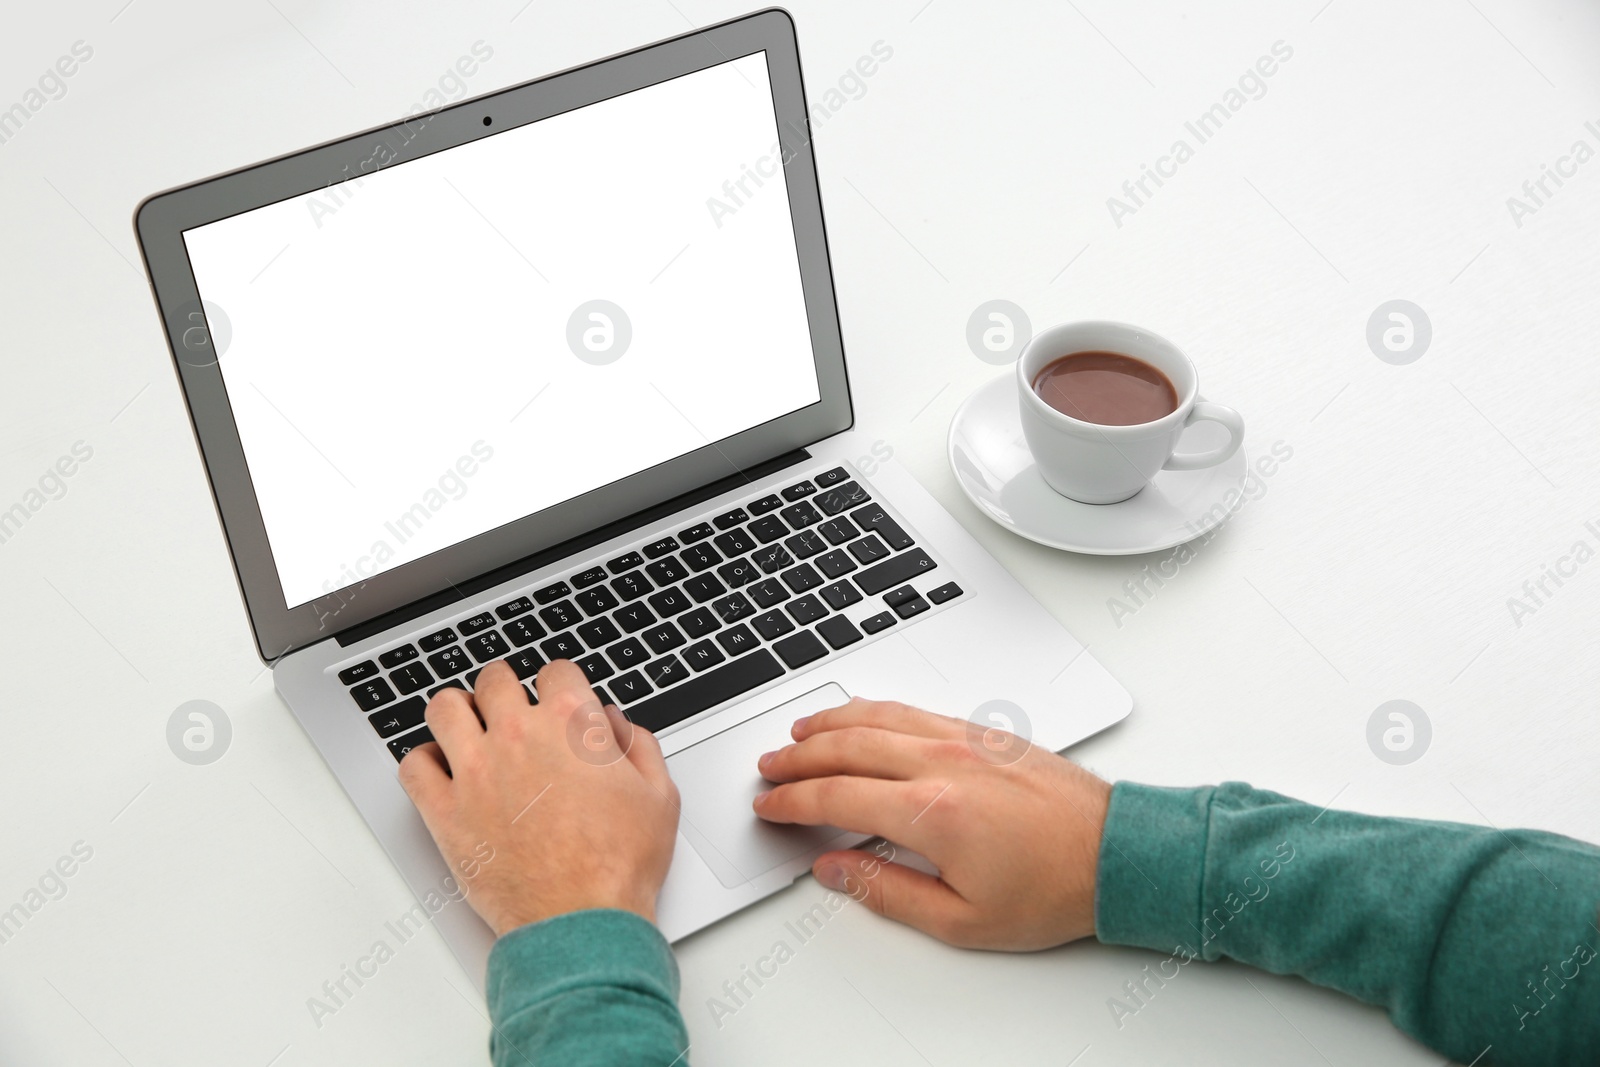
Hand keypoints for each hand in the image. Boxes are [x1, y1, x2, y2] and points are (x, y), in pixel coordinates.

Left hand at [398, 659, 679, 936]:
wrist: (582, 921)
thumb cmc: (619, 866)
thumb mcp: (659, 796)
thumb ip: (639, 746)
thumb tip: (617, 724)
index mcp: (571, 724)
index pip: (555, 670)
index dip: (560, 683)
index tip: (558, 697)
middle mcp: (518, 736)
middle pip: (495, 680)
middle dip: (506, 690)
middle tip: (511, 710)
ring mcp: (476, 771)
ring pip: (445, 707)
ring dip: (458, 712)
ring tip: (469, 728)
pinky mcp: (445, 812)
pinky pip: (414, 765)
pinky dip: (424, 761)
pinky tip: (443, 770)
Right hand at [753, 697, 1110, 950]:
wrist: (1115, 854)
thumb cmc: (1052, 888)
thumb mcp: (960, 919)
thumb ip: (885, 890)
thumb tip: (834, 868)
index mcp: (931, 812)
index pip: (836, 796)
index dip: (792, 802)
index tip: (770, 808)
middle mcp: (943, 763)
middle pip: (846, 746)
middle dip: (798, 757)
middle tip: (770, 769)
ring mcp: (963, 739)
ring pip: (876, 716)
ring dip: (829, 723)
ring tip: (799, 734)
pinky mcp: (982, 732)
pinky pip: (911, 709)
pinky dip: (871, 710)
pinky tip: (858, 717)